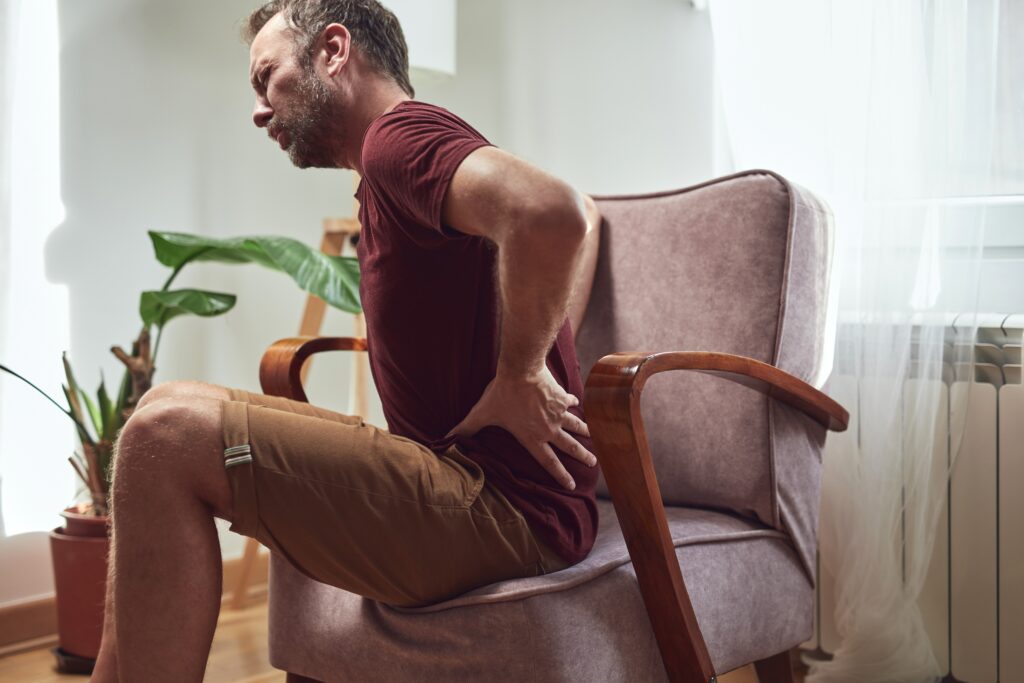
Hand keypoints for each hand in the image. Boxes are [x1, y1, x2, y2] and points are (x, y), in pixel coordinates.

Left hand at [445, 366, 596, 490]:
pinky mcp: (561, 396)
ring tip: (594, 436)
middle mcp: (549, 429)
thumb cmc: (501, 394)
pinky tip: (577, 402)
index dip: (560, 475)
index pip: (549, 462)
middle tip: (593, 463)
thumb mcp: (481, 413)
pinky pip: (570, 401)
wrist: (521, 370)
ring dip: (585, 431)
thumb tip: (445, 440)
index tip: (571, 485)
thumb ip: (466, 428)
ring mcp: (558, 413)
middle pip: (569, 447)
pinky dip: (574, 403)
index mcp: (533, 438)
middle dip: (582, 456)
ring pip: (576, 425)